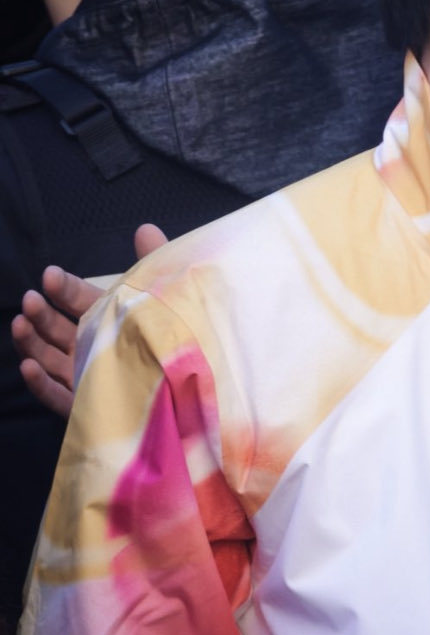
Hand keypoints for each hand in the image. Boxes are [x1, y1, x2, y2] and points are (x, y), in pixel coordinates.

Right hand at [13, 223, 167, 416]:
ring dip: (32, 342)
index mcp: (113, 319)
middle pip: (59, 331)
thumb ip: (157, 263)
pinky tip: (27, 366)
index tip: (51, 275)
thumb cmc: (185, 335)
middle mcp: (97, 347)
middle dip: (42, 314)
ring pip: (51, 360)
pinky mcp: (90, 406)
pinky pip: (59, 397)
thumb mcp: (170, 295)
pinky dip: (40, 383)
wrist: (204, 386)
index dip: (64, 288)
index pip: (81, 301)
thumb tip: (145, 228)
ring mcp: (90, 377)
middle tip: (30, 300)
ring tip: (20, 324)